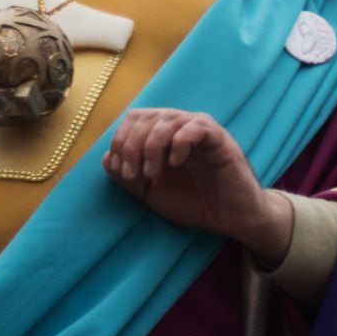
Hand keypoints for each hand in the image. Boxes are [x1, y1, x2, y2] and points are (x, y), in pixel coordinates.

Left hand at [103, 108, 292, 263]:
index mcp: (164, 136)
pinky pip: (196, 127)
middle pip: (145, 116)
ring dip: (151, 146)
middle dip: (131, 145)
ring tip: (152, 173)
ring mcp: (201, 131)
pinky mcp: (220, 140)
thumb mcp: (151, 193)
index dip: (120, 140)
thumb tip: (106, 158)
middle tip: (134, 175)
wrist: (230, 219)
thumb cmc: (195, 203)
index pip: (135, 119)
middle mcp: (181, 127)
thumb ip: (128, 178)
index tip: (122, 171)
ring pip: (167, 119)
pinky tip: (176, 163)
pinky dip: (179, 143)